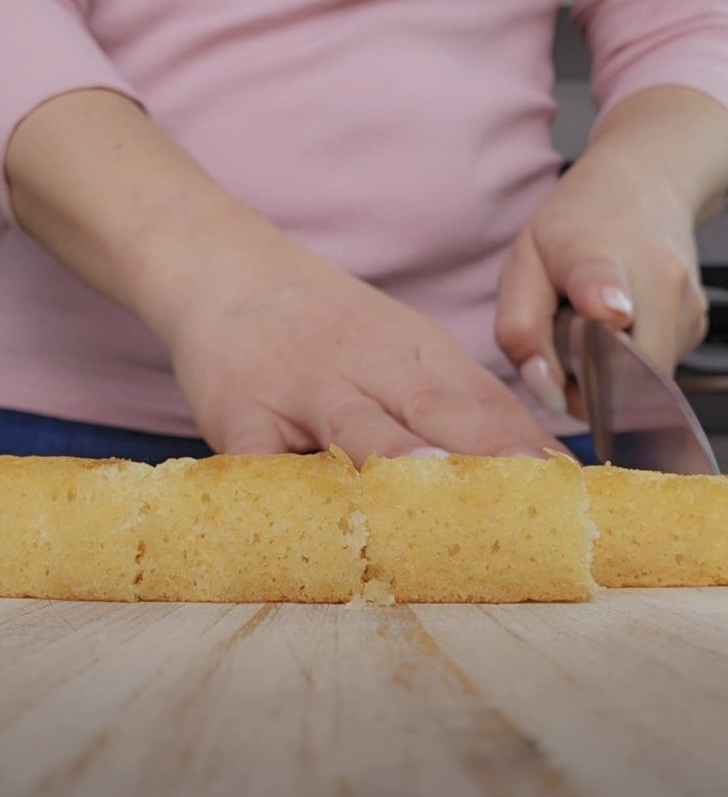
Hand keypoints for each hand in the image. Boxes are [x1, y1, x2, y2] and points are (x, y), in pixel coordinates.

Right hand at [147, 207, 561, 465]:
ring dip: (401, 459)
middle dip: (490, 457)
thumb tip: (525, 467)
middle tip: (534, 502)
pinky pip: (264, 461)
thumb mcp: (398, 342)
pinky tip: (313, 529)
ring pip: (358, 428)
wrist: (226, 268)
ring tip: (437, 495)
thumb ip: (453, 400)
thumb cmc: (324, 321)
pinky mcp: (241, 413)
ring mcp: (302, 388)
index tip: (569, 497)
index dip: (528, 449)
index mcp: (416, 351)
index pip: (485, 401)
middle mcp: (369, 365)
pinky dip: (289, 496)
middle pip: (437, 411)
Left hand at [495, 147, 708, 417]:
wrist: (640, 185)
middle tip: (562, 349)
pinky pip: (656, 371)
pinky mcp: (698, 323)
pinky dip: (630, 362)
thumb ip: (521, 331)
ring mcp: (686, 303)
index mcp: (598, 256)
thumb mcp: (523, 267)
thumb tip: (549, 393)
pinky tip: (618, 323)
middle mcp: (657, 279)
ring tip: (590, 325)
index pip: (603, 284)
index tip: (607, 313)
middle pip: (623, 374)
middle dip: (586, 384)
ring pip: (641, 380)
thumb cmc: (573, 229)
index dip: (602, 306)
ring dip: (607, 373)